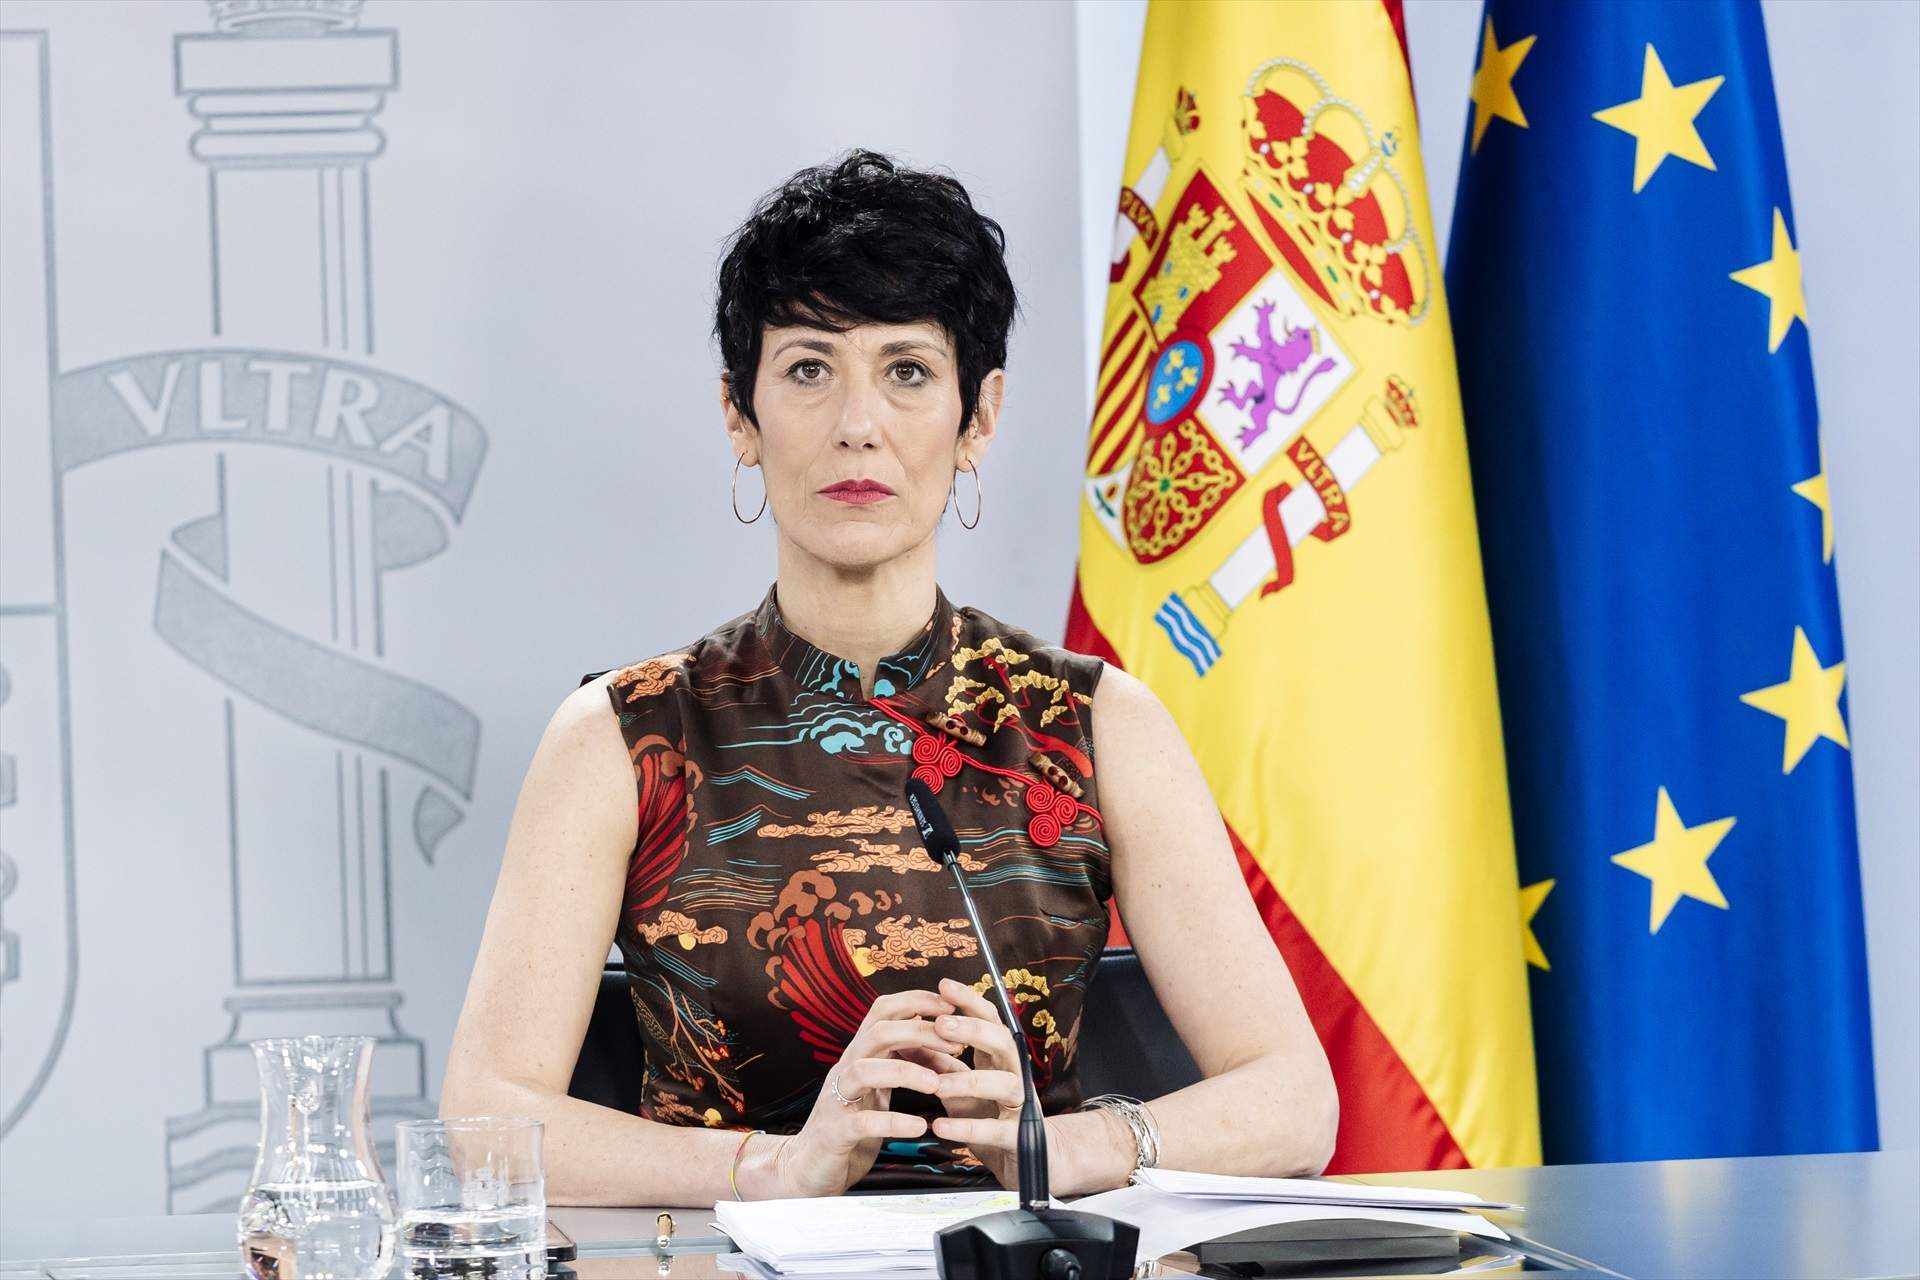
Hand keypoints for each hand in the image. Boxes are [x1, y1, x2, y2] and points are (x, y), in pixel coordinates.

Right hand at [760, 989, 964, 1197]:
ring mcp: (836, 1100)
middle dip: (918, 1032)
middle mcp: (846, 1070)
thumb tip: (930, 1029)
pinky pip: (863, 1122)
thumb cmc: (851, 1125)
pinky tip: (919, 1126)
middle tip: (955, 1043)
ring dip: (905, 1072)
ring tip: (936, 1084)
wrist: (809, 1168)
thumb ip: (898, 1060)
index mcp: (860, 1056)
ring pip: (865, 1071)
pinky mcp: (835, 1133)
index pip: (883, 1012)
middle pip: (877, 1033)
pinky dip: (893, 1122)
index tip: (951, 1006)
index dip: (916, 1001)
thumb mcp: (877, 1088)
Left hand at [895, 975, 1046, 1191]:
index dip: (969, 1002)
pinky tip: (942, 1126)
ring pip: (1005, 1084)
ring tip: (936, 1084)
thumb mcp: (959, 1087)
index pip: (990, 1020)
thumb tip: (904, 1038)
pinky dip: (968, 1128)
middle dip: (973, 1031)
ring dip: (969, 1082)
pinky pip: (996, 1130)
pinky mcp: (1019, 1138)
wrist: (1032, 1159)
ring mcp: (1020, 1105)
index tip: (944, 986)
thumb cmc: (990, 1115)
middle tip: (941, 1025)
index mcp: (999, 1058)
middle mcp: (1015, 1074)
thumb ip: (937, 1063)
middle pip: (1003, 1042)